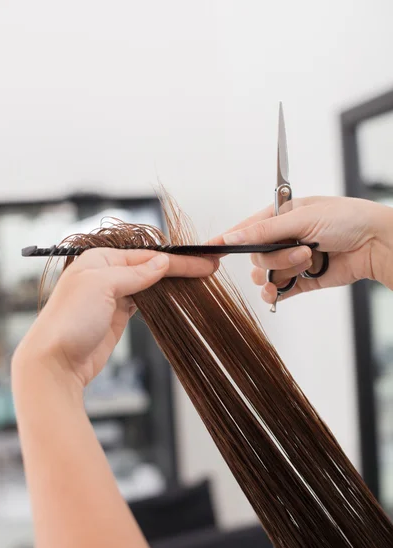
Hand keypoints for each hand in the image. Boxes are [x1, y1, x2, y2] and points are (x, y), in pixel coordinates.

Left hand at [13, 248, 217, 389]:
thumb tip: (161, 263)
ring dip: (171, 282)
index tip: (201, 262)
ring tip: (198, 280)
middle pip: (149, 267)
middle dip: (178, 268)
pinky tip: (175, 295)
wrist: (55, 362)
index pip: (146, 256)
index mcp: (99, 260)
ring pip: (149, 284)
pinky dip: (161, 298)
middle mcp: (105, 275)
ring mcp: (111, 297)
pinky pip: (144, 302)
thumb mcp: (102, 286)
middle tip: (208, 268)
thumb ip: (134, 273)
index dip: (176, 260)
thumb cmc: (70, 320)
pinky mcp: (117, 317)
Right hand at [211, 196, 392, 304]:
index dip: (228, 240)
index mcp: (280, 217)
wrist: (376, 244)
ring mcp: (292, 260)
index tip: (208, 250)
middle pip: (257, 256)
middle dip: (275, 257)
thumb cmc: (346, 219)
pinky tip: (277, 293)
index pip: (246, 229)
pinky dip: (276, 294)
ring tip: (306, 263)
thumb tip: (234, 237)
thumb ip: (265, 231)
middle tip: (302, 251)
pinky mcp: (302, 280)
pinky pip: (279, 290)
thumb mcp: (303, 218)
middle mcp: (283, 238)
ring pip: (267, 274)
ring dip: (282, 272)